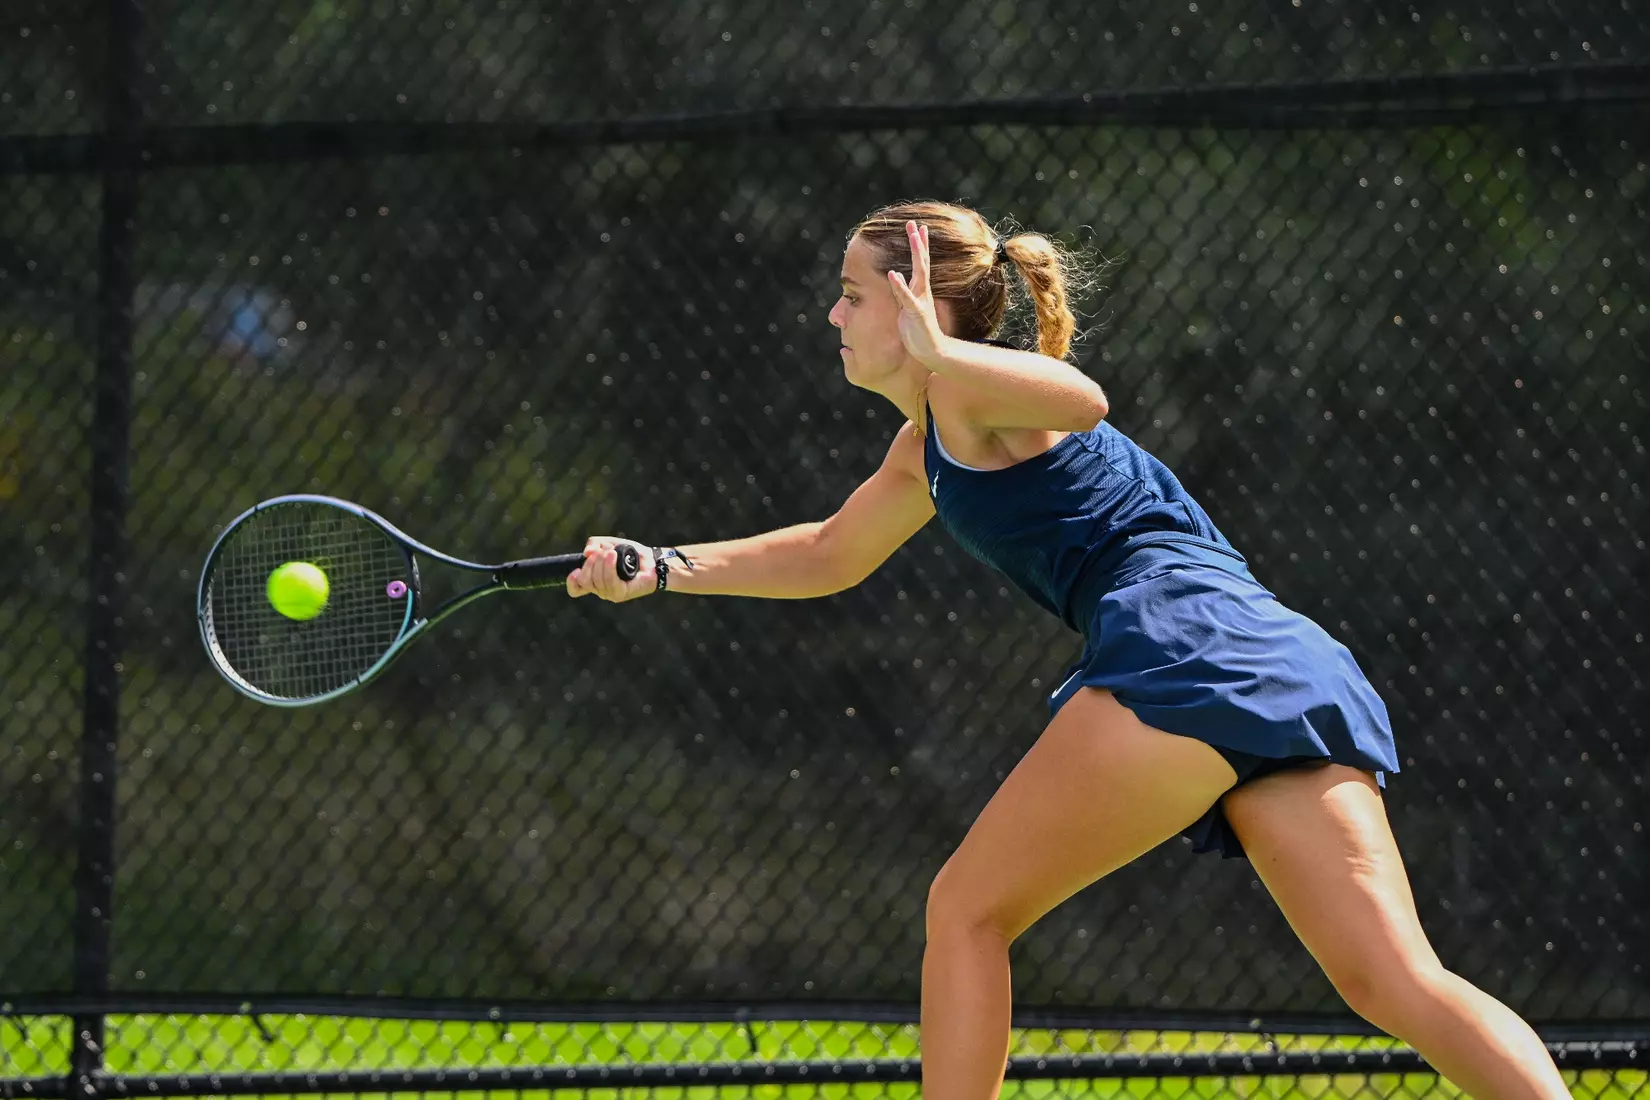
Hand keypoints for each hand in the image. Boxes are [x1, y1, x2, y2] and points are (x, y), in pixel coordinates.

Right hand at [566, 536, 653, 601]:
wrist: (652, 560)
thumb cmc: (630, 554)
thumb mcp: (609, 543)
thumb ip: (595, 544)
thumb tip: (587, 553)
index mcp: (594, 579)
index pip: (575, 589)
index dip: (572, 582)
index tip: (575, 571)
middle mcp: (600, 589)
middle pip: (583, 580)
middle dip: (590, 563)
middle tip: (604, 551)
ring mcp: (610, 593)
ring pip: (596, 580)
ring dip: (602, 561)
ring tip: (612, 552)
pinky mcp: (621, 594)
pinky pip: (609, 581)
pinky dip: (610, 566)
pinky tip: (614, 556)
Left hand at [886, 220, 950, 365]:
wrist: (931, 351)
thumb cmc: (918, 332)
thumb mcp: (907, 309)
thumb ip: (903, 294)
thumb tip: (897, 278)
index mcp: (920, 290)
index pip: (921, 263)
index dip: (919, 245)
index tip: (918, 227)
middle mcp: (922, 292)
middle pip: (922, 262)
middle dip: (918, 242)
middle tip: (915, 223)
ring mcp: (920, 301)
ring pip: (919, 273)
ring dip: (916, 254)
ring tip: (913, 237)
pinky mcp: (916, 314)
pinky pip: (906, 297)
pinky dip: (899, 286)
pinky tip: (893, 274)